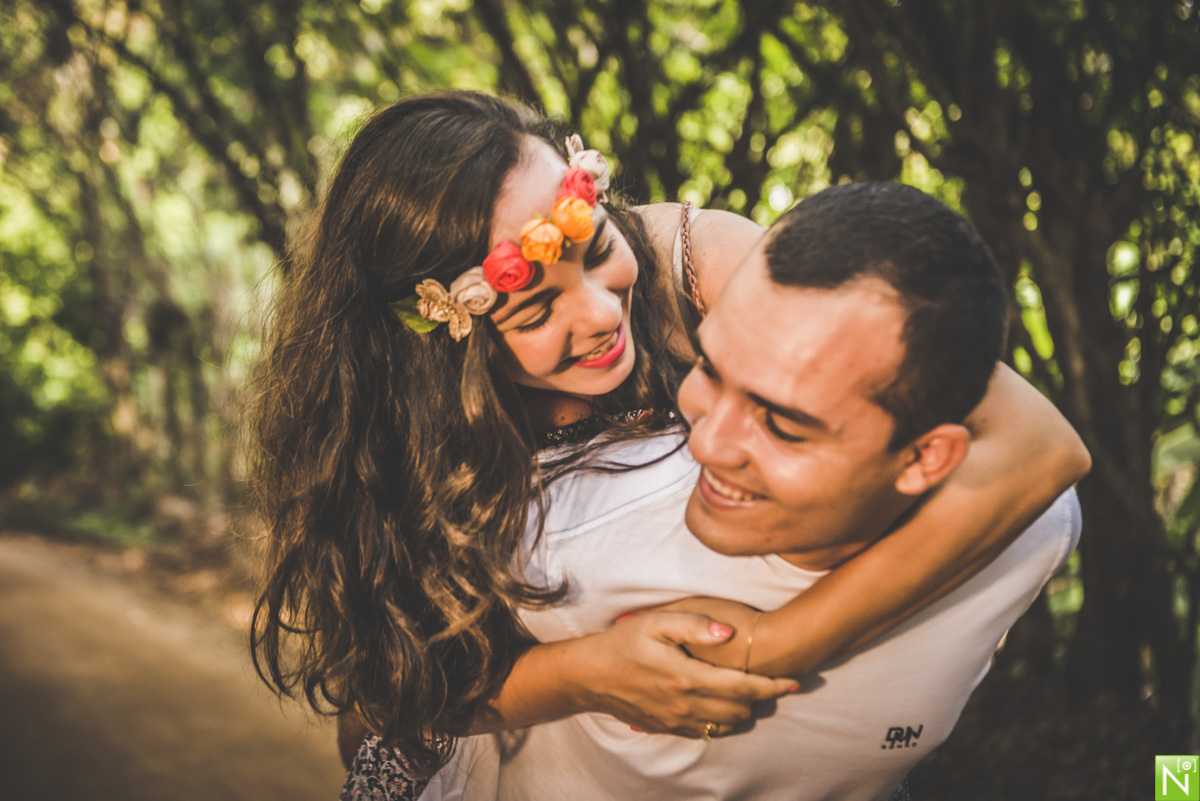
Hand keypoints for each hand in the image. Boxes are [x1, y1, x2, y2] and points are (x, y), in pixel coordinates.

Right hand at [566, 609, 796, 737]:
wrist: (590, 675)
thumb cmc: (623, 642)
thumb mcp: (655, 622)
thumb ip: (695, 625)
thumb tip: (730, 633)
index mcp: (686, 677)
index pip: (742, 687)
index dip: (773, 686)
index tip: (795, 681)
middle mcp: (685, 705)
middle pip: (741, 711)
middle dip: (761, 697)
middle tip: (771, 678)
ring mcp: (676, 721)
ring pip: (727, 725)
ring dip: (744, 710)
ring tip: (749, 690)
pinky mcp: (668, 729)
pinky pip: (707, 733)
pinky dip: (723, 721)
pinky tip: (722, 703)